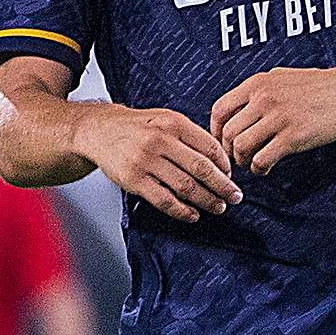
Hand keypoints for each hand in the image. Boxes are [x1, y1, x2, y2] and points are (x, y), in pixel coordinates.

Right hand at [78, 103, 240, 219]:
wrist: (99, 130)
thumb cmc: (138, 127)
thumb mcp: (166, 119)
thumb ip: (191, 136)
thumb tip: (221, 160)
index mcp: (173, 123)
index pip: (209, 147)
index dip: (225, 165)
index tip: (231, 176)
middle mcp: (160, 141)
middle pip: (202, 169)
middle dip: (223, 186)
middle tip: (235, 197)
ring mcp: (146, 161)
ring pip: (186, 187)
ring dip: (207, 201)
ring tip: (219, 207)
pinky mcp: (134, 180)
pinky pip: (164, 200)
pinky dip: (182, 211)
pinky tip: (193, 215)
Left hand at [212, 67, 335, 172]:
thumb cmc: (318, 86)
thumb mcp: (281, 77)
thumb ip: (259, 89)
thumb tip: (240, 104)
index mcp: (256, 84)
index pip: (219, 110)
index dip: (215, 131)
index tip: (222, 142)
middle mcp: (263, 99)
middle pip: (227, 132)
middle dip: (227, 151)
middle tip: (236, 159)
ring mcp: (278, 118)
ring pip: (241, 147)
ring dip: (242, 161)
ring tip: (251, 164)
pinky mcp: (293, 137)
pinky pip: (263, 158)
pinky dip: (259, 168)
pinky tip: (265, 168)